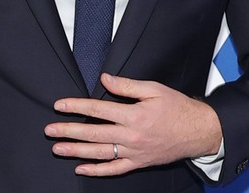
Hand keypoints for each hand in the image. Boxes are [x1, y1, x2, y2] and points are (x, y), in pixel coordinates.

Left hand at [44, 73, 222, 176]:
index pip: (98, 109)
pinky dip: (97, 170)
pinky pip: (115, 169)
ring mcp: (135, 152)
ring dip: (77, 151)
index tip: (59, 105)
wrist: (199, 132)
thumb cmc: (177, 108)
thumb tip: (105, 79)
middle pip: (94, 133)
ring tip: (58, 148)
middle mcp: (132, 136)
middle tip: (49, 130)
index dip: (76, 106)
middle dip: (69, 131)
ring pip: (100, 153)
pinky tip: (81, 168)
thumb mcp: (154, 89)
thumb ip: (127, 85)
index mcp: (134, 115)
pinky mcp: (139, 162)